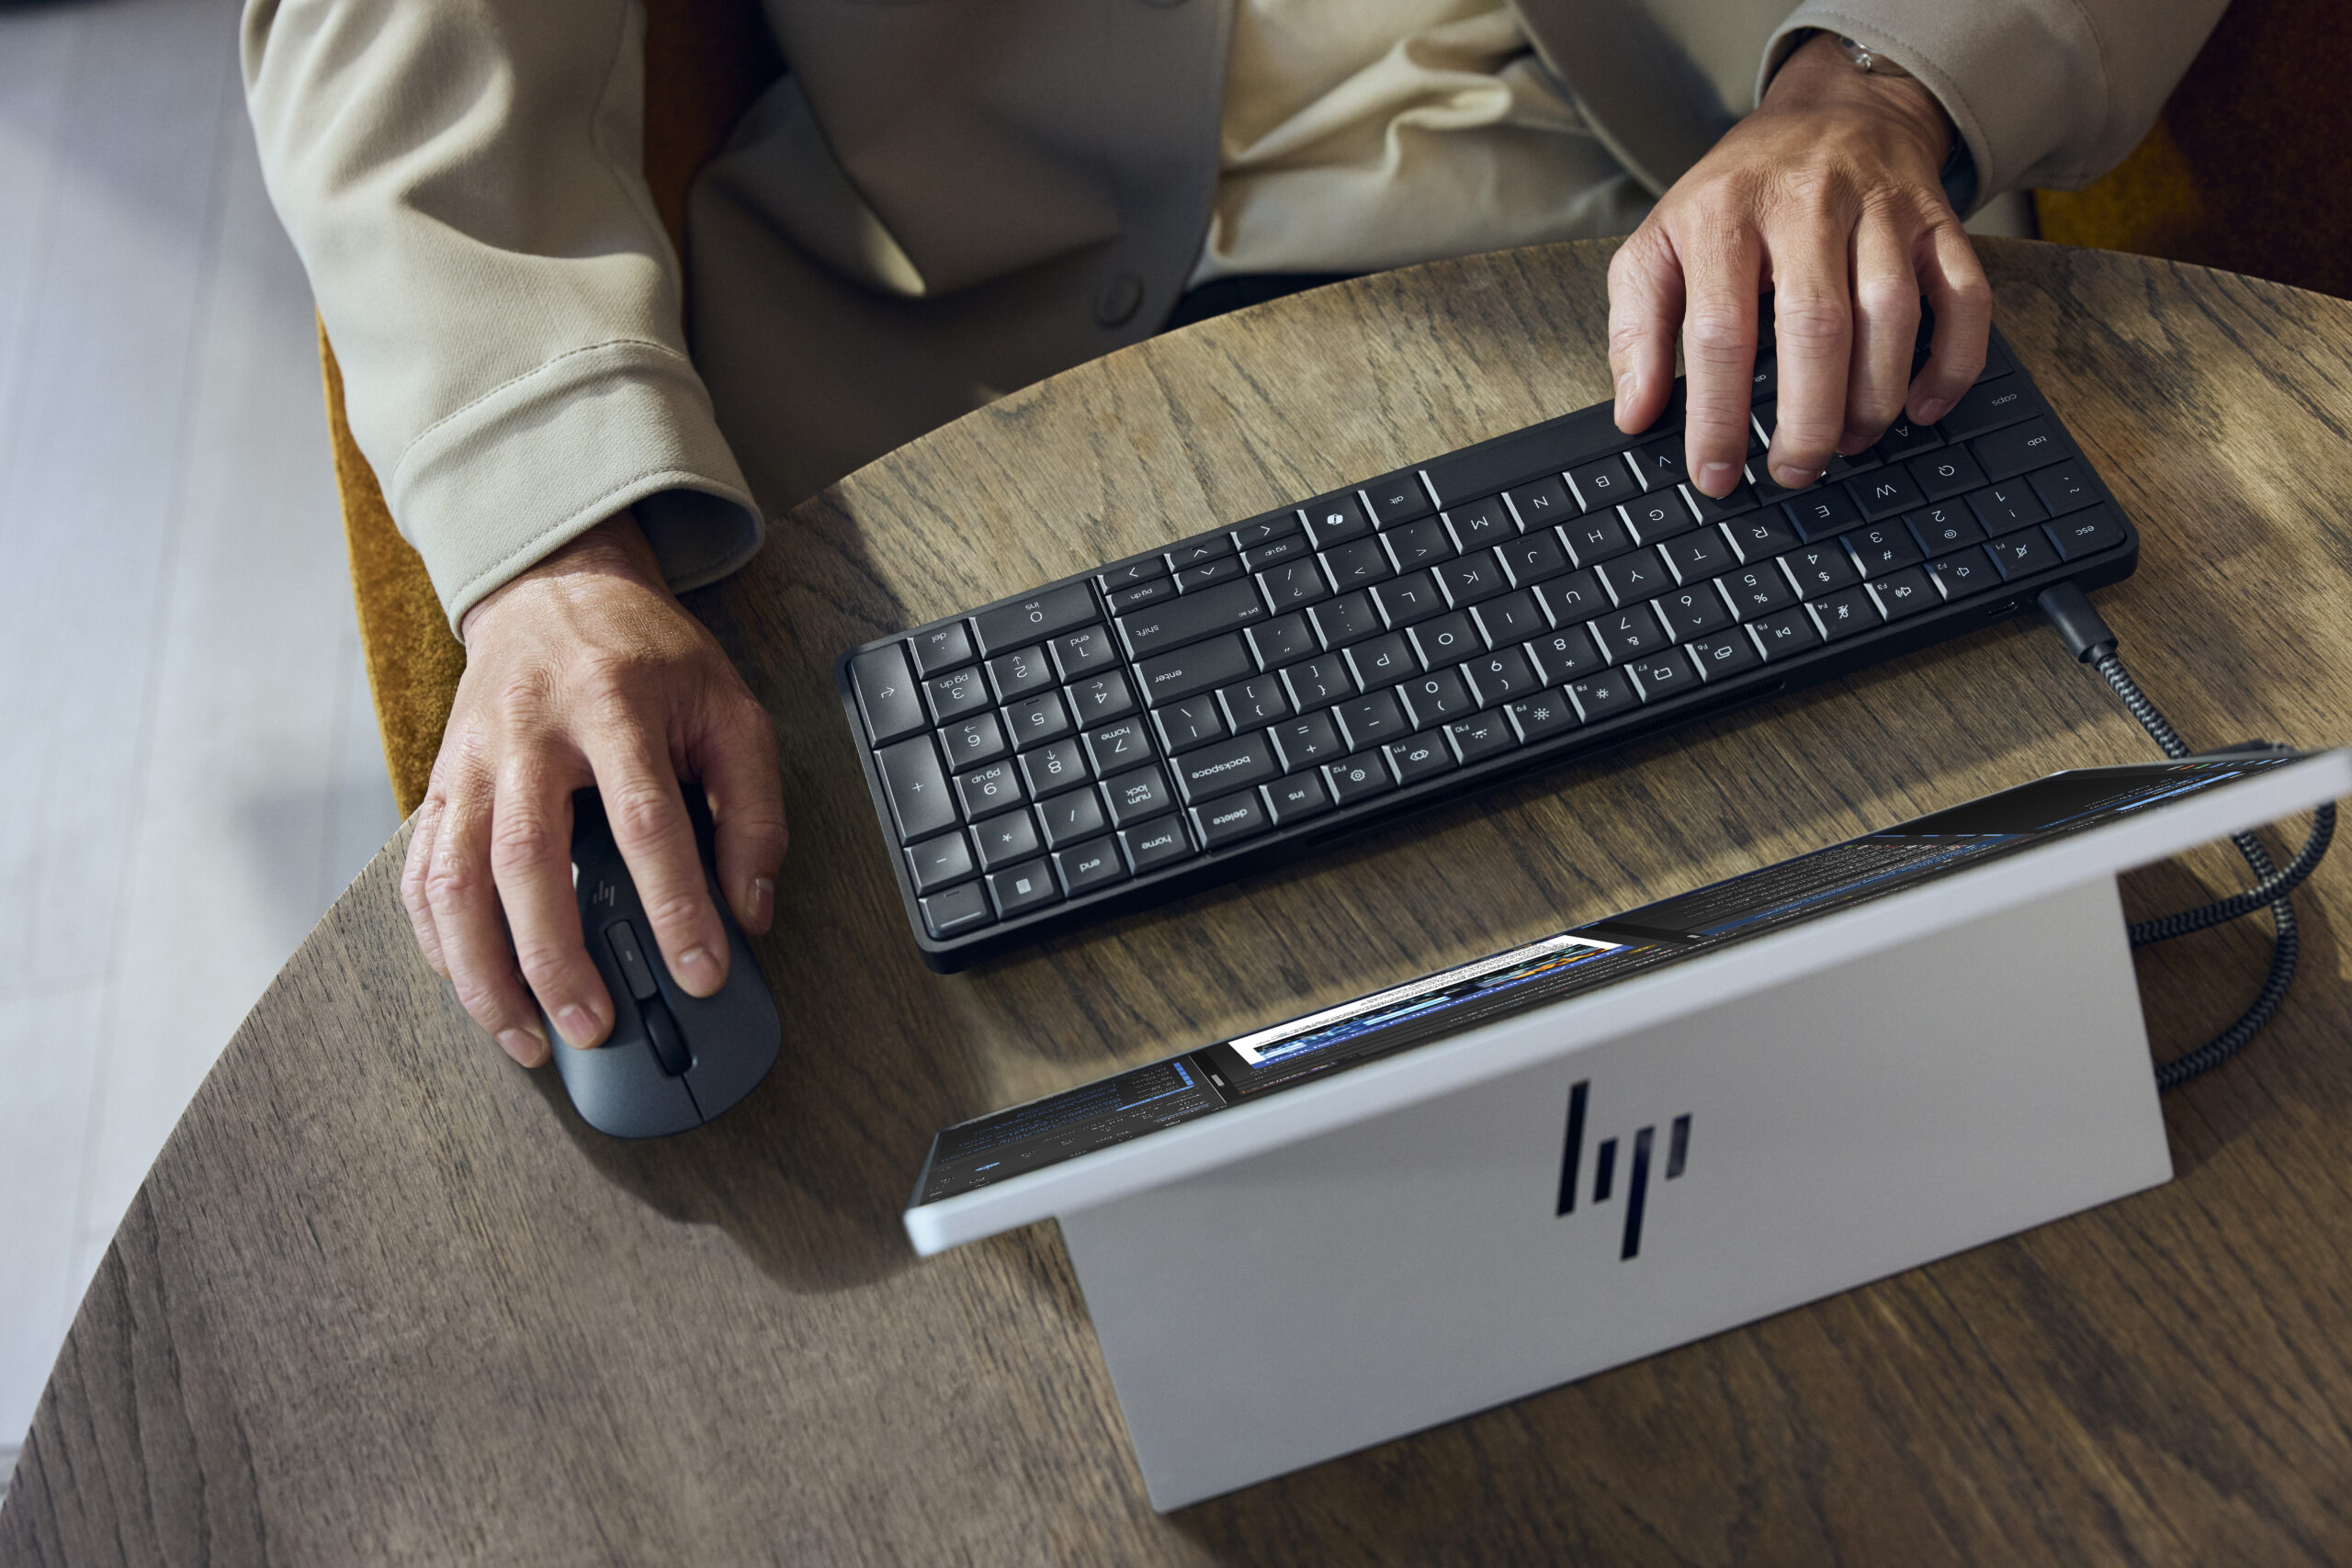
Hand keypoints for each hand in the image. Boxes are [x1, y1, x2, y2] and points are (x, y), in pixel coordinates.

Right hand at [402, 512, 787, 1065]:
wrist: (555, 588)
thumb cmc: (650, 657)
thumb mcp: (730, 709)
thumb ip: (753, 809)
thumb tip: (751, 911)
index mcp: (615, 706)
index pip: (647, 822)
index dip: (676, 907)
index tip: (702, 973)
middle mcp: (529, 732)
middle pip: (528, 859)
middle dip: (557, 958)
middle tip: (593, 1027)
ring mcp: (471, 759)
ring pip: (454, 877)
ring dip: (483, 970)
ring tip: (525, 1035)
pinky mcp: (440, 781)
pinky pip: (419, 873)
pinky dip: (438, 943)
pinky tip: (471, 987)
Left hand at [1607, 29, 1991, 495]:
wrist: (1832, 109)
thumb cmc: (1735, 195)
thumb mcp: (1659, 243)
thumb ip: (1635, 328)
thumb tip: (1636, 414)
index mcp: (1725, 215)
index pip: (1721, 331)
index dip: (1717, 416)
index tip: (1715, 476)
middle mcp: (1806, 205)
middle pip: (1816, 326)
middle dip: (1808, 418)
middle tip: (1794, 473)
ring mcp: (1880, 209)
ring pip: (1893, 313)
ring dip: (1876, 397)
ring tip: (1849, 444)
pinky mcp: (1938, 221)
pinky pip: (1964, 295)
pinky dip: (1953, 361)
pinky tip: (1923, 408)